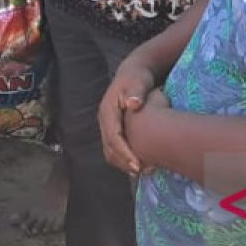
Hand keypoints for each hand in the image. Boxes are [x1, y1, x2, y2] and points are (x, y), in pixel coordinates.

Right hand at [99, 54, 156, 175]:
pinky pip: (113, 148)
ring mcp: (106, 124)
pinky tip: (139, 164)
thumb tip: (132, 104)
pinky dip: (123, 158)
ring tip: (141, 171)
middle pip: (109, 146)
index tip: (137, 164)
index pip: (113, 136)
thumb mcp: (139, 81)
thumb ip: (137, 91)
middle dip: (124, 161)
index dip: (124, 152)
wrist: (132, 73)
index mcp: (108, 109)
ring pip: (109, 150)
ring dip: (122, 162)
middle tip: (141, 172)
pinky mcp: (112, 129)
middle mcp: (104, 119)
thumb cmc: (138, 78)